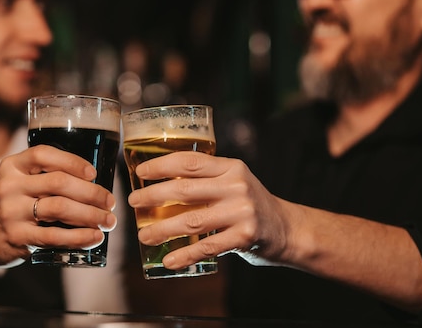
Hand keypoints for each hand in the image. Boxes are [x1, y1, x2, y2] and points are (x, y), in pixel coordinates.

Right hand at [0, 144, 116, 265]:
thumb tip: (93, 179)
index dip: (72, 161)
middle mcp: (10, 186)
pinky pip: (55, 236)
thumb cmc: (11, 203)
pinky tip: (95, 237)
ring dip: (90, 214)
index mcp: (12, 166)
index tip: (93, 172)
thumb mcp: (18, 180)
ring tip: (107, 220)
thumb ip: (44, 174)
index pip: (44, 155)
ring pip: (60, 208)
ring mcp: (12, 212)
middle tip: (110, 201)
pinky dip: (79, 237)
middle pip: (58, 183)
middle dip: (91, 192)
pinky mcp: (17, 237)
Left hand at [127, 151, 290, 269]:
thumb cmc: (251, 203)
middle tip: (133, 203)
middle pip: (184, 190)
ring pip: (191, 220)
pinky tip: (168, 260)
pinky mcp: (244, 236)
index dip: (161, 165)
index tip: (141, 172)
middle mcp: (236, 186)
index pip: (189, 161)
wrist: (288, 229)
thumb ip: (207, 179)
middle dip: (152, 197)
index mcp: (230, 167)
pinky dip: (185, 255)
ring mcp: (241, 211)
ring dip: (162, 229)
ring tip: (144, 235)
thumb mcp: (234, 181)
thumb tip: (161, 184)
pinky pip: (206, 247)